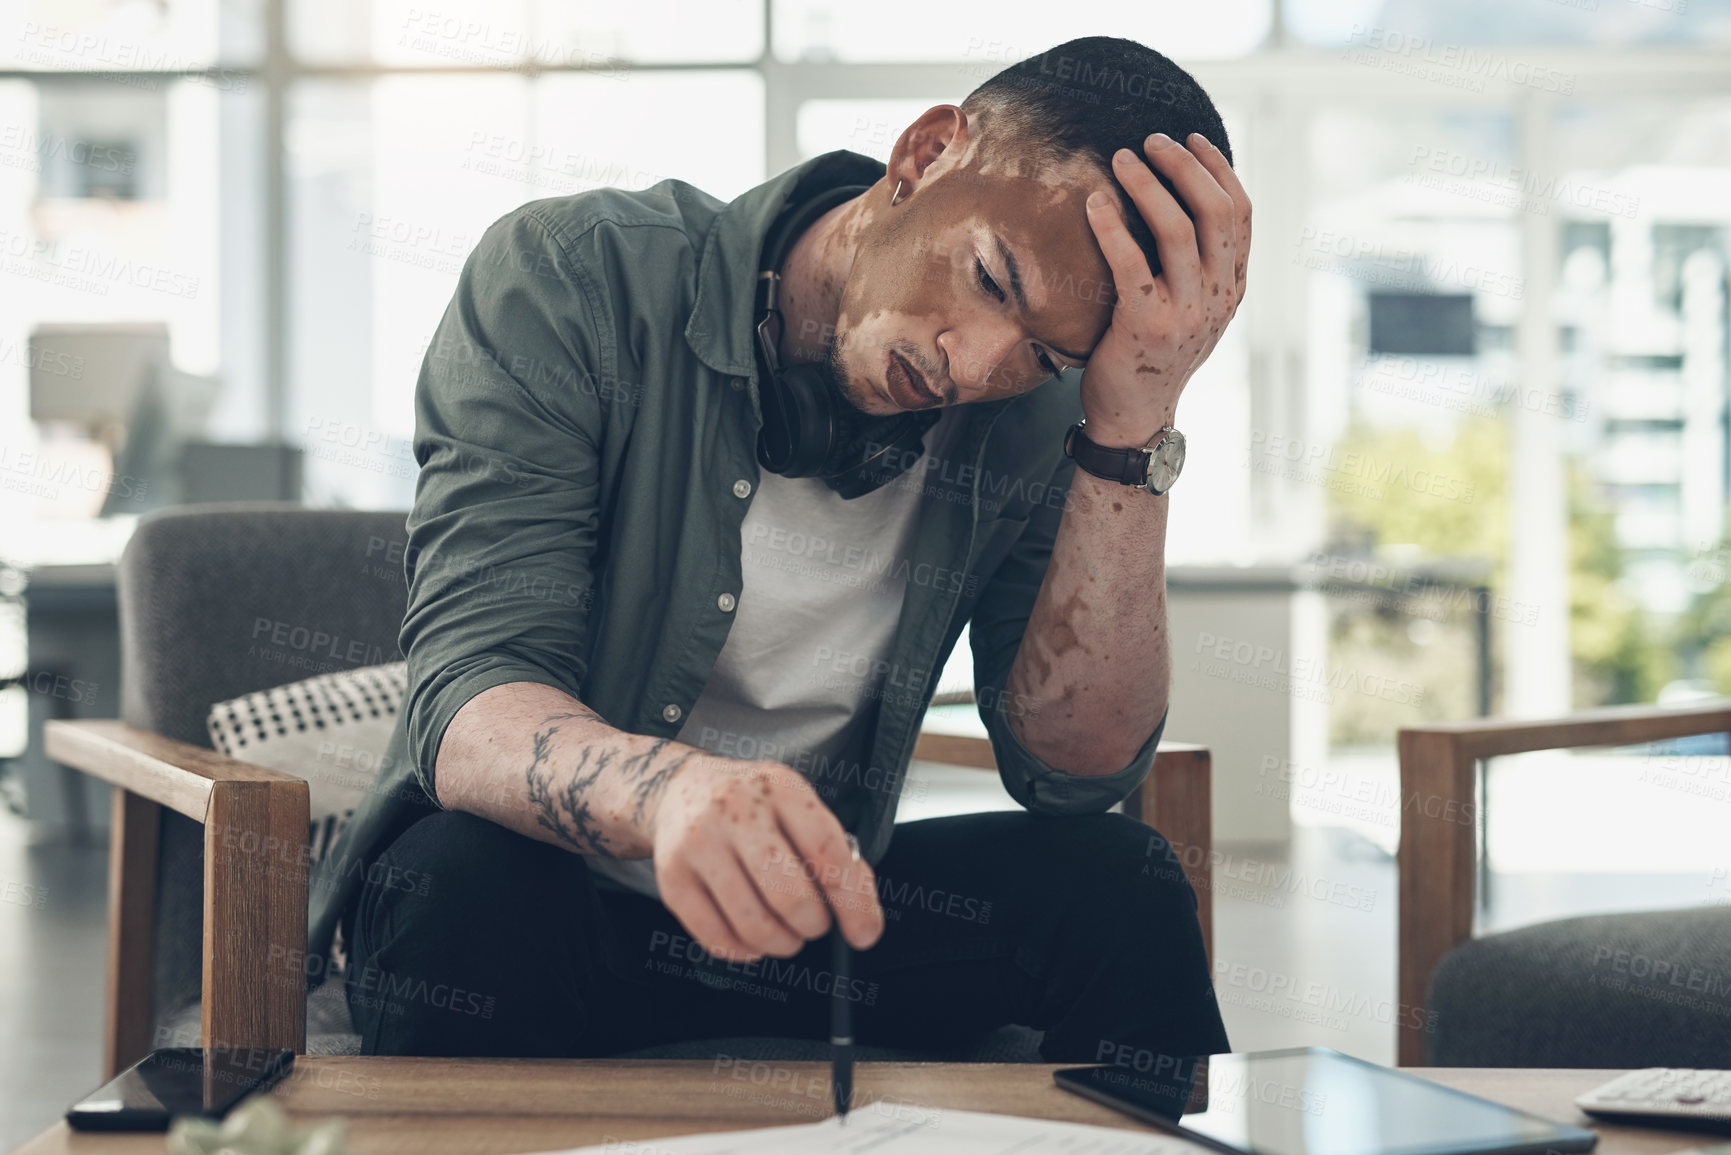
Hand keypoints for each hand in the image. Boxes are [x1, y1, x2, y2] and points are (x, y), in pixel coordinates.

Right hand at [648, 755, 883, 961]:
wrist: (680, 788)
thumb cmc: (755, 807)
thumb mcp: (799, 808)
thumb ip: (836, 855)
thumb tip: (861, 918)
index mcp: (781, 788)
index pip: (826, 850)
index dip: (852, 900)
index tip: (864, 932)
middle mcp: (736, 809)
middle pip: (789, 894)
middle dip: (813, 925)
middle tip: (815, 924)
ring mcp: (699, 843)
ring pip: (753, 923)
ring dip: (782, 943)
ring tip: (786, 934)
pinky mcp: (672, 878)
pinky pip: (717, 938)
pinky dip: (746, 951)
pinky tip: (753, 937)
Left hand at [1079, 131, 1250, 445]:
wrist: (1134, 415)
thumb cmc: (1151, 354)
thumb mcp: (1191, 308)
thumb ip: (1196, 265)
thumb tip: (1180, 202)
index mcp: (1233, 287)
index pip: (1241, 212)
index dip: (1219, 168)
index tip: (1192, 137)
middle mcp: (1218, 296)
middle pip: (1214, 210)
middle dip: (1183, 165)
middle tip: (1151, 139)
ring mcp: (1187, 312)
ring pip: (1178, 229)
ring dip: (1149, 185)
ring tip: (1121, 159)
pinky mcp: (1147, 326)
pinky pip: (1132, 264)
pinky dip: (1112, 227)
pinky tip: (1094, 204)